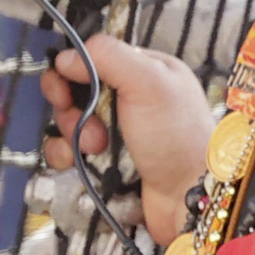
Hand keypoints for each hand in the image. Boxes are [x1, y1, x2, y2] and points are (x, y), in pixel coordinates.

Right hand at [39, 36, 215, 249]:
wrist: (188, 198)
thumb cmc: (177, 137)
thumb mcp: (149, 83)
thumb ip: (107, 57)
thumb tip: (65, 57)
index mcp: (144, 69)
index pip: (94, 57)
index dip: (73, 70)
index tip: (65, 87)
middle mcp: (130, 97)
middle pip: (77, 89)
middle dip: (70, 106)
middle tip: (80, 120)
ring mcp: (117, 129)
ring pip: (70, 120)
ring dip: (71, 133)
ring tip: (94, 147)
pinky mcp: (106, 159)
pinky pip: (70, 149)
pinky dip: (66, 153)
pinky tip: (76, 161)